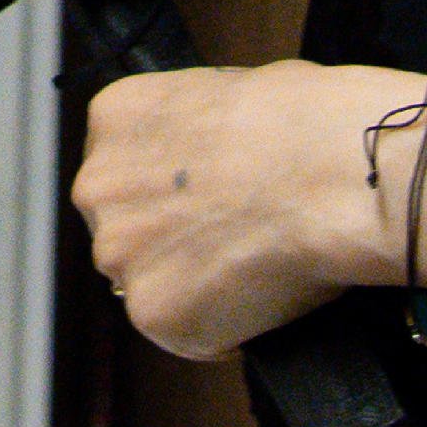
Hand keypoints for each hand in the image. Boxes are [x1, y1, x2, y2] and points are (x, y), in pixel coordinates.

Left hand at [70, 59, 426, 360]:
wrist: (329, 172)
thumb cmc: (304, 123)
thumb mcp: (225, 93)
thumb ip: (193, 136)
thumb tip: (214, 162)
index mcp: (115, 119)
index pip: (125, 174)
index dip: (171, 197)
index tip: (205, 205)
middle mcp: (97, 186)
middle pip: (127, 232)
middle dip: (170, 244)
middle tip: (229, 243)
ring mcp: (118, 252)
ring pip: (152, 285)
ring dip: (193, 288)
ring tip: (253, 268)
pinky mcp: (151, 311)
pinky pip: (187, 333)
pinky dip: (224, 330)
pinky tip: (261, 297)